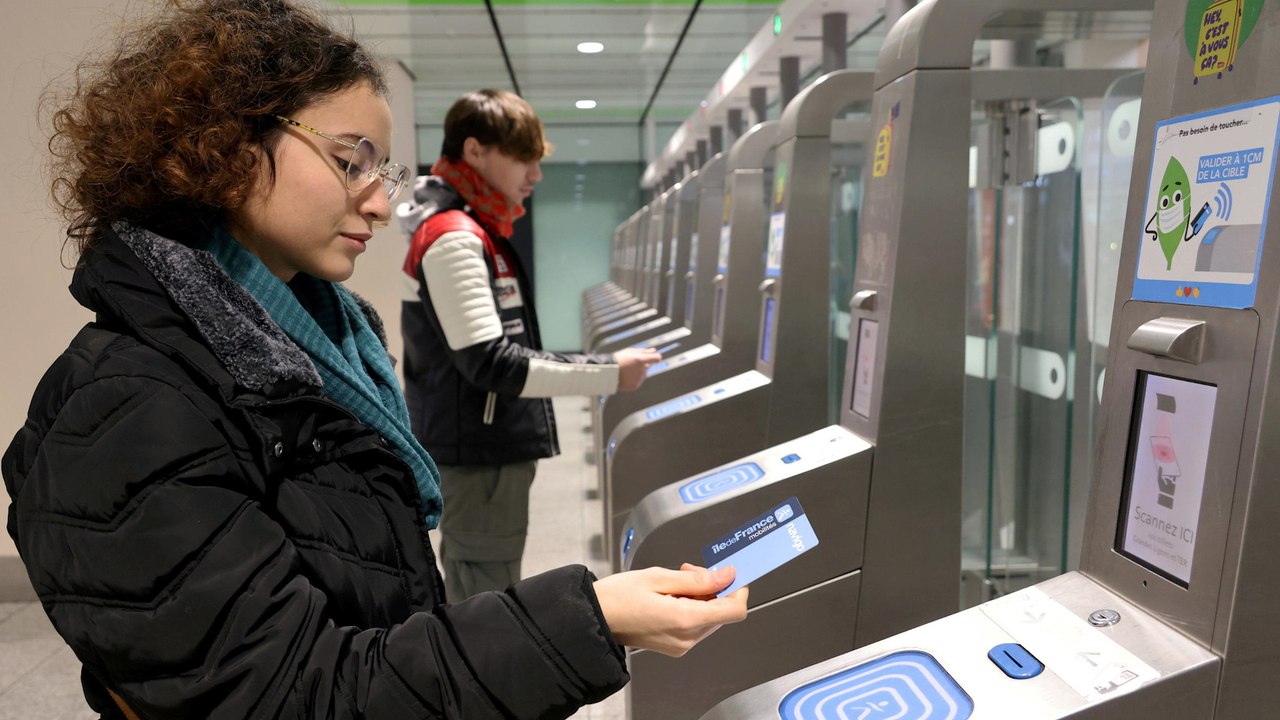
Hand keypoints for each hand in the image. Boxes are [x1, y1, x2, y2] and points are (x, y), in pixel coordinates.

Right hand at [593, 564, 748, 656]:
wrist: (594, 619)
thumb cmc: (617, 597)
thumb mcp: (658, 577)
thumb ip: (697, 579)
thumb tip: (726, 575)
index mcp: (685, 620)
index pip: (734, 611)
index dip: (738, 590)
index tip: (730, 573)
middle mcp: (687, 638)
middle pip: (722, 612)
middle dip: (713, 588)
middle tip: (689, 570)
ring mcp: (681, 645)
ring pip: (710, 616)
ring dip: (701, 595)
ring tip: (675, 581)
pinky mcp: (675, 646)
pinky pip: (696, 624)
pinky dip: (691, 606)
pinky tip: (672, 595)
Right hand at [614, 348, 661, 391]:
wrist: (607, 372)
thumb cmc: (618, 359)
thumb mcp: (630, 352)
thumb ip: (644, 351)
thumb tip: (654, 350)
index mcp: (640, 360)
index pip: (657, 358)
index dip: (655, 357)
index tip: (652, 357)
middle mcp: (641, 370)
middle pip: (648, 367)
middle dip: (642, 365)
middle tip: (630, 364)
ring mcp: (638, 379)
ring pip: (643, 374)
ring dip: (638, 372)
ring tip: (626, 370)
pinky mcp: (635, 386)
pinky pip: (638, 381)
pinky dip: (634, 379)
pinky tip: (626, 376)